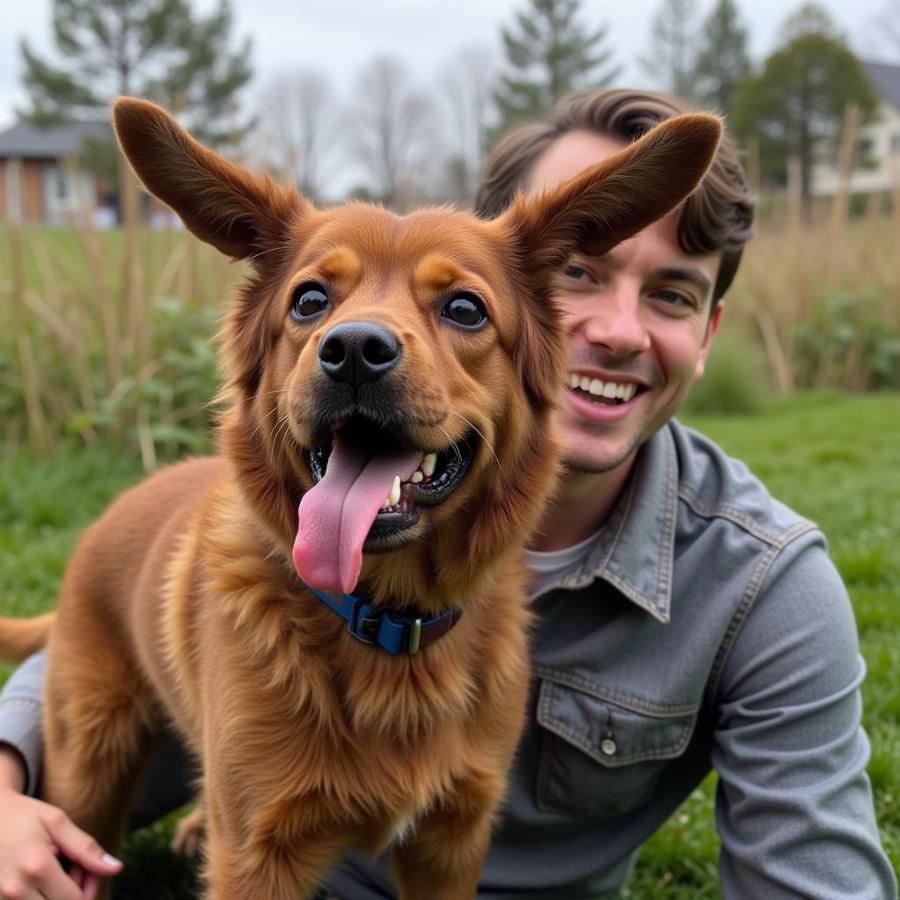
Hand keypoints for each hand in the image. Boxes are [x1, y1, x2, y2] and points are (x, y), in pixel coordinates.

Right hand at [0, 782, 121, 899]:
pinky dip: (39, 898)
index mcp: (37, 867)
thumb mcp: (57, 822)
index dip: (90, 887)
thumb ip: (86, 848)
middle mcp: (16, 891)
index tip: (88, 867)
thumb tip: (116, 869)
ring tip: (57, 872)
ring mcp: (2, 899)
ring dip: (56, 896)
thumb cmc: (23, 815)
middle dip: (75, 893)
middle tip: (73, 868)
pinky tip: (41, 880)